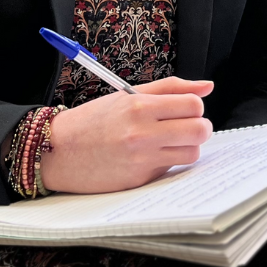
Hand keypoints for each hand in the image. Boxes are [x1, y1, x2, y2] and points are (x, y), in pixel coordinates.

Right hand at [39, 76, 213, 193]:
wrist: (59, 151)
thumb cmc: (93, 120)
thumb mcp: (127, 94)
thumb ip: (170, 88)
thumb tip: (208, 86)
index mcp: (139, 106)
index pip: (193, 104)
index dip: (194, 106)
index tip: (185, 109)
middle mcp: (142, 133)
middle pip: (200, 130)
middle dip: (198, 127)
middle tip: (185, 126)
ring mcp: (142, 159)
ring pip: (192, 153)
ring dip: (186, 146)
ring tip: (168, 141)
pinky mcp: (140, 179)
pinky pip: (171, 168)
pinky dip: (167, 161)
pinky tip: (149, 155)